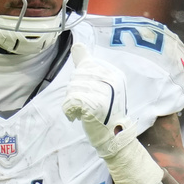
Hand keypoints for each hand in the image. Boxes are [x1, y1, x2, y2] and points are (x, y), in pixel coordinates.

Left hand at [62, 42, 136, 156]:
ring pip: (72, 88)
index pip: (85, 66)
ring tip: (82, 112)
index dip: (80, 81)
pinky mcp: (96, 105)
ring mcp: (106, 92)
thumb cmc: (104, 113)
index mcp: (114, 74)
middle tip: (84, 106)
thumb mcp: (99, 85)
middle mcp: (112, 81)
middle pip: (76, 77)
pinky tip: (76, 117)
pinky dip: (69, 110)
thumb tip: (77, 45)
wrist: (113, 138)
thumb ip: (87, 65)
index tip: (90, 94)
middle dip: (74, 92)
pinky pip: (71, 100)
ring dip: (71, 103)